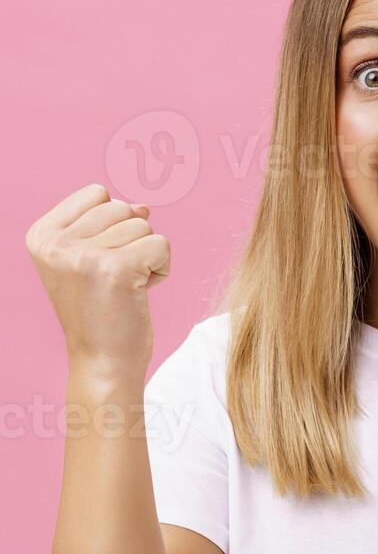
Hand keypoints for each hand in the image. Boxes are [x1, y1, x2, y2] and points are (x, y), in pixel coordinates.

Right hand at [25, 184, 171, 381]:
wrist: (102, 360)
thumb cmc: (100, 310)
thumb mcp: (89, 260)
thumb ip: (108, 225)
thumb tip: (142, 206)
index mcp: (41, 235)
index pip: (96, 193)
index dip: (113, 223)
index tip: (100, 260)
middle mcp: (56, 242)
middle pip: (122, 207)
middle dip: (131, 240)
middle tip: (115, 278)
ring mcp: (83, 254)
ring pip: (144, 225)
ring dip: (146, 256)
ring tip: (126, 286)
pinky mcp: (116, 268)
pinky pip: (161, 245)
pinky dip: (161, 269)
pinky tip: (141, 292)